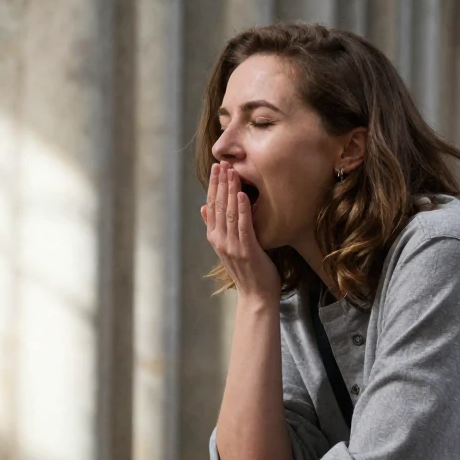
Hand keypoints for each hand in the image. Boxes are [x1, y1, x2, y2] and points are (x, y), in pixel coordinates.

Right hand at [202, 162, 281, 300]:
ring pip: (229, 212)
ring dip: (230, 190)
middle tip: (223, 163)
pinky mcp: (246, 250)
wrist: (256, 296)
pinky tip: (242, 194)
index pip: (211, 206)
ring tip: (232, 172)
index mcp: (215, 237)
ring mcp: (232, 246)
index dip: (213, 186)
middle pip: (218, 206)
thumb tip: (203, 207)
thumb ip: (215, 227)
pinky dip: (242, 208)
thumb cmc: (247, 270)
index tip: (217, 167)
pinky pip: (243, 226)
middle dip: (220, 183)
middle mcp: (220, 240)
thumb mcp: (228, 246)